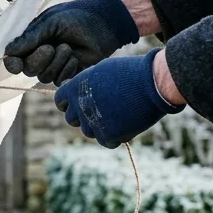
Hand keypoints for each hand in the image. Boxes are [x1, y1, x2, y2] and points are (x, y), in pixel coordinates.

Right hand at [4, 0, 139, 84]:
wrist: (105, 23)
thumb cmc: (77, 16)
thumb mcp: (50, 22)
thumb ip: (29, 38)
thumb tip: (7, 52)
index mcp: (33, 42)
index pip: (15, 59)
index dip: (12, 64)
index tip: (15, 64)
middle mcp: (40, 56)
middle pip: (28, 70)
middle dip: (38, 60)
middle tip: (51, 47)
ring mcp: (55, 67)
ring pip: (43, 77)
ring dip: (57, 62)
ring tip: (69, 48)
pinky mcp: (69, 75)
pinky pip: (59, 81)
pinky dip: (67, 69)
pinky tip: (76, 58)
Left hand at [53, 48, 183, 147]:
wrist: (152, 83)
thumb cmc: (130, 72)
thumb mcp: (101, 70)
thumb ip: (85, 83)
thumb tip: (72, 88)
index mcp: (75, 88)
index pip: (60, 101)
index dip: (70, 102)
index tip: (81, 102)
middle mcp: (79, 106)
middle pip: (72, 119)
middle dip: (83, 115)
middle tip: (102, 109)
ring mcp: (92, 123)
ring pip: (88, 131)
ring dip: (99, 126)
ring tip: (118, 114)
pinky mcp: (108, 136)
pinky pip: (106, 141)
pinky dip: (115, 136)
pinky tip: (126, 124)